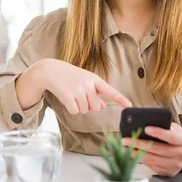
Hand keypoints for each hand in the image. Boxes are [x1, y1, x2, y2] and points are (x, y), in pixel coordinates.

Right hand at [17, 58, 131, 113]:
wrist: (51, 70)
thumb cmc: (71, 77)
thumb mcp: (85, 81)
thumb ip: (95, 93)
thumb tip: (102, 107)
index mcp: (95, 79)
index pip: (110, 91)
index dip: (120, 99)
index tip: (129, 105)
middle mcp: (88, 84)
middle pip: (95, 108)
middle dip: (88, 106)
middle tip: (80, 96)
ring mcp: (78, 90)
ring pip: (85, 110)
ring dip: (79, 107)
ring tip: (72, 95)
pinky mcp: (68, 96)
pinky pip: (75, 111)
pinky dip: (71, 109)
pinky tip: (67, 99)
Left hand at [123, 122, 181, 176]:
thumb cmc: (174, 137)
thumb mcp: (173, 129)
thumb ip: (162, 125)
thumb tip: (143, 123)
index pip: (171, 136)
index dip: (159, 132)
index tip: (146, 128)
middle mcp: (180, 154)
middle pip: (157, 149)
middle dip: (139, 144)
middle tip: (125, 139)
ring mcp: (173, 165)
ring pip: (151, 159)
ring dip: (135, 153)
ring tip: (124, 147)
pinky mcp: (166, 172)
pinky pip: (150, 166)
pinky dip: (139, 159)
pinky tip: (131, 154)